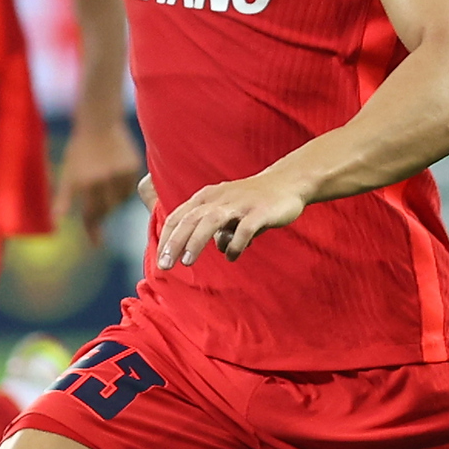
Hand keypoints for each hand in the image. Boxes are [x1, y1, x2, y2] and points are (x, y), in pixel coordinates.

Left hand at [55, 118, 143, 236]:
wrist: (99, 123)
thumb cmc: (79, 151)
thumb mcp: (67, 174)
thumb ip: (62, 198)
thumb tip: (56, 220)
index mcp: (86, 183)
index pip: (91, 214)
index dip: (93, 230)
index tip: (96, 244)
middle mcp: (105, 180)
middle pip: (106, 209)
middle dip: (101, 212)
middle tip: (95, 208)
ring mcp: (121, 173)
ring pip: (120, 200)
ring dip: (112, 199)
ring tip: (103, 182)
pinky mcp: (133, 167)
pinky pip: (130, 188)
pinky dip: (122, 188)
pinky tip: (115, 176)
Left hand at [155, 168, 309, 268]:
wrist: (288, 182)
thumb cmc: (253, 200)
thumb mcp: (228, 211)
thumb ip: (221, 229)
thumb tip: (219, 248)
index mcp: (207, 197)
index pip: (179, 217)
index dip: (167, 238)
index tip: (160, 261)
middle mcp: (219, 198)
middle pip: (190, 219)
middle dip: (175, 243)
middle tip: (164, 265)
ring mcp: (240, 204)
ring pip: (211, 221)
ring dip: (196, 241)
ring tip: (187, 262)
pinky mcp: (260, 211)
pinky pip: (244, 229)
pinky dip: (235, 244)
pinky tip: (232, 256)